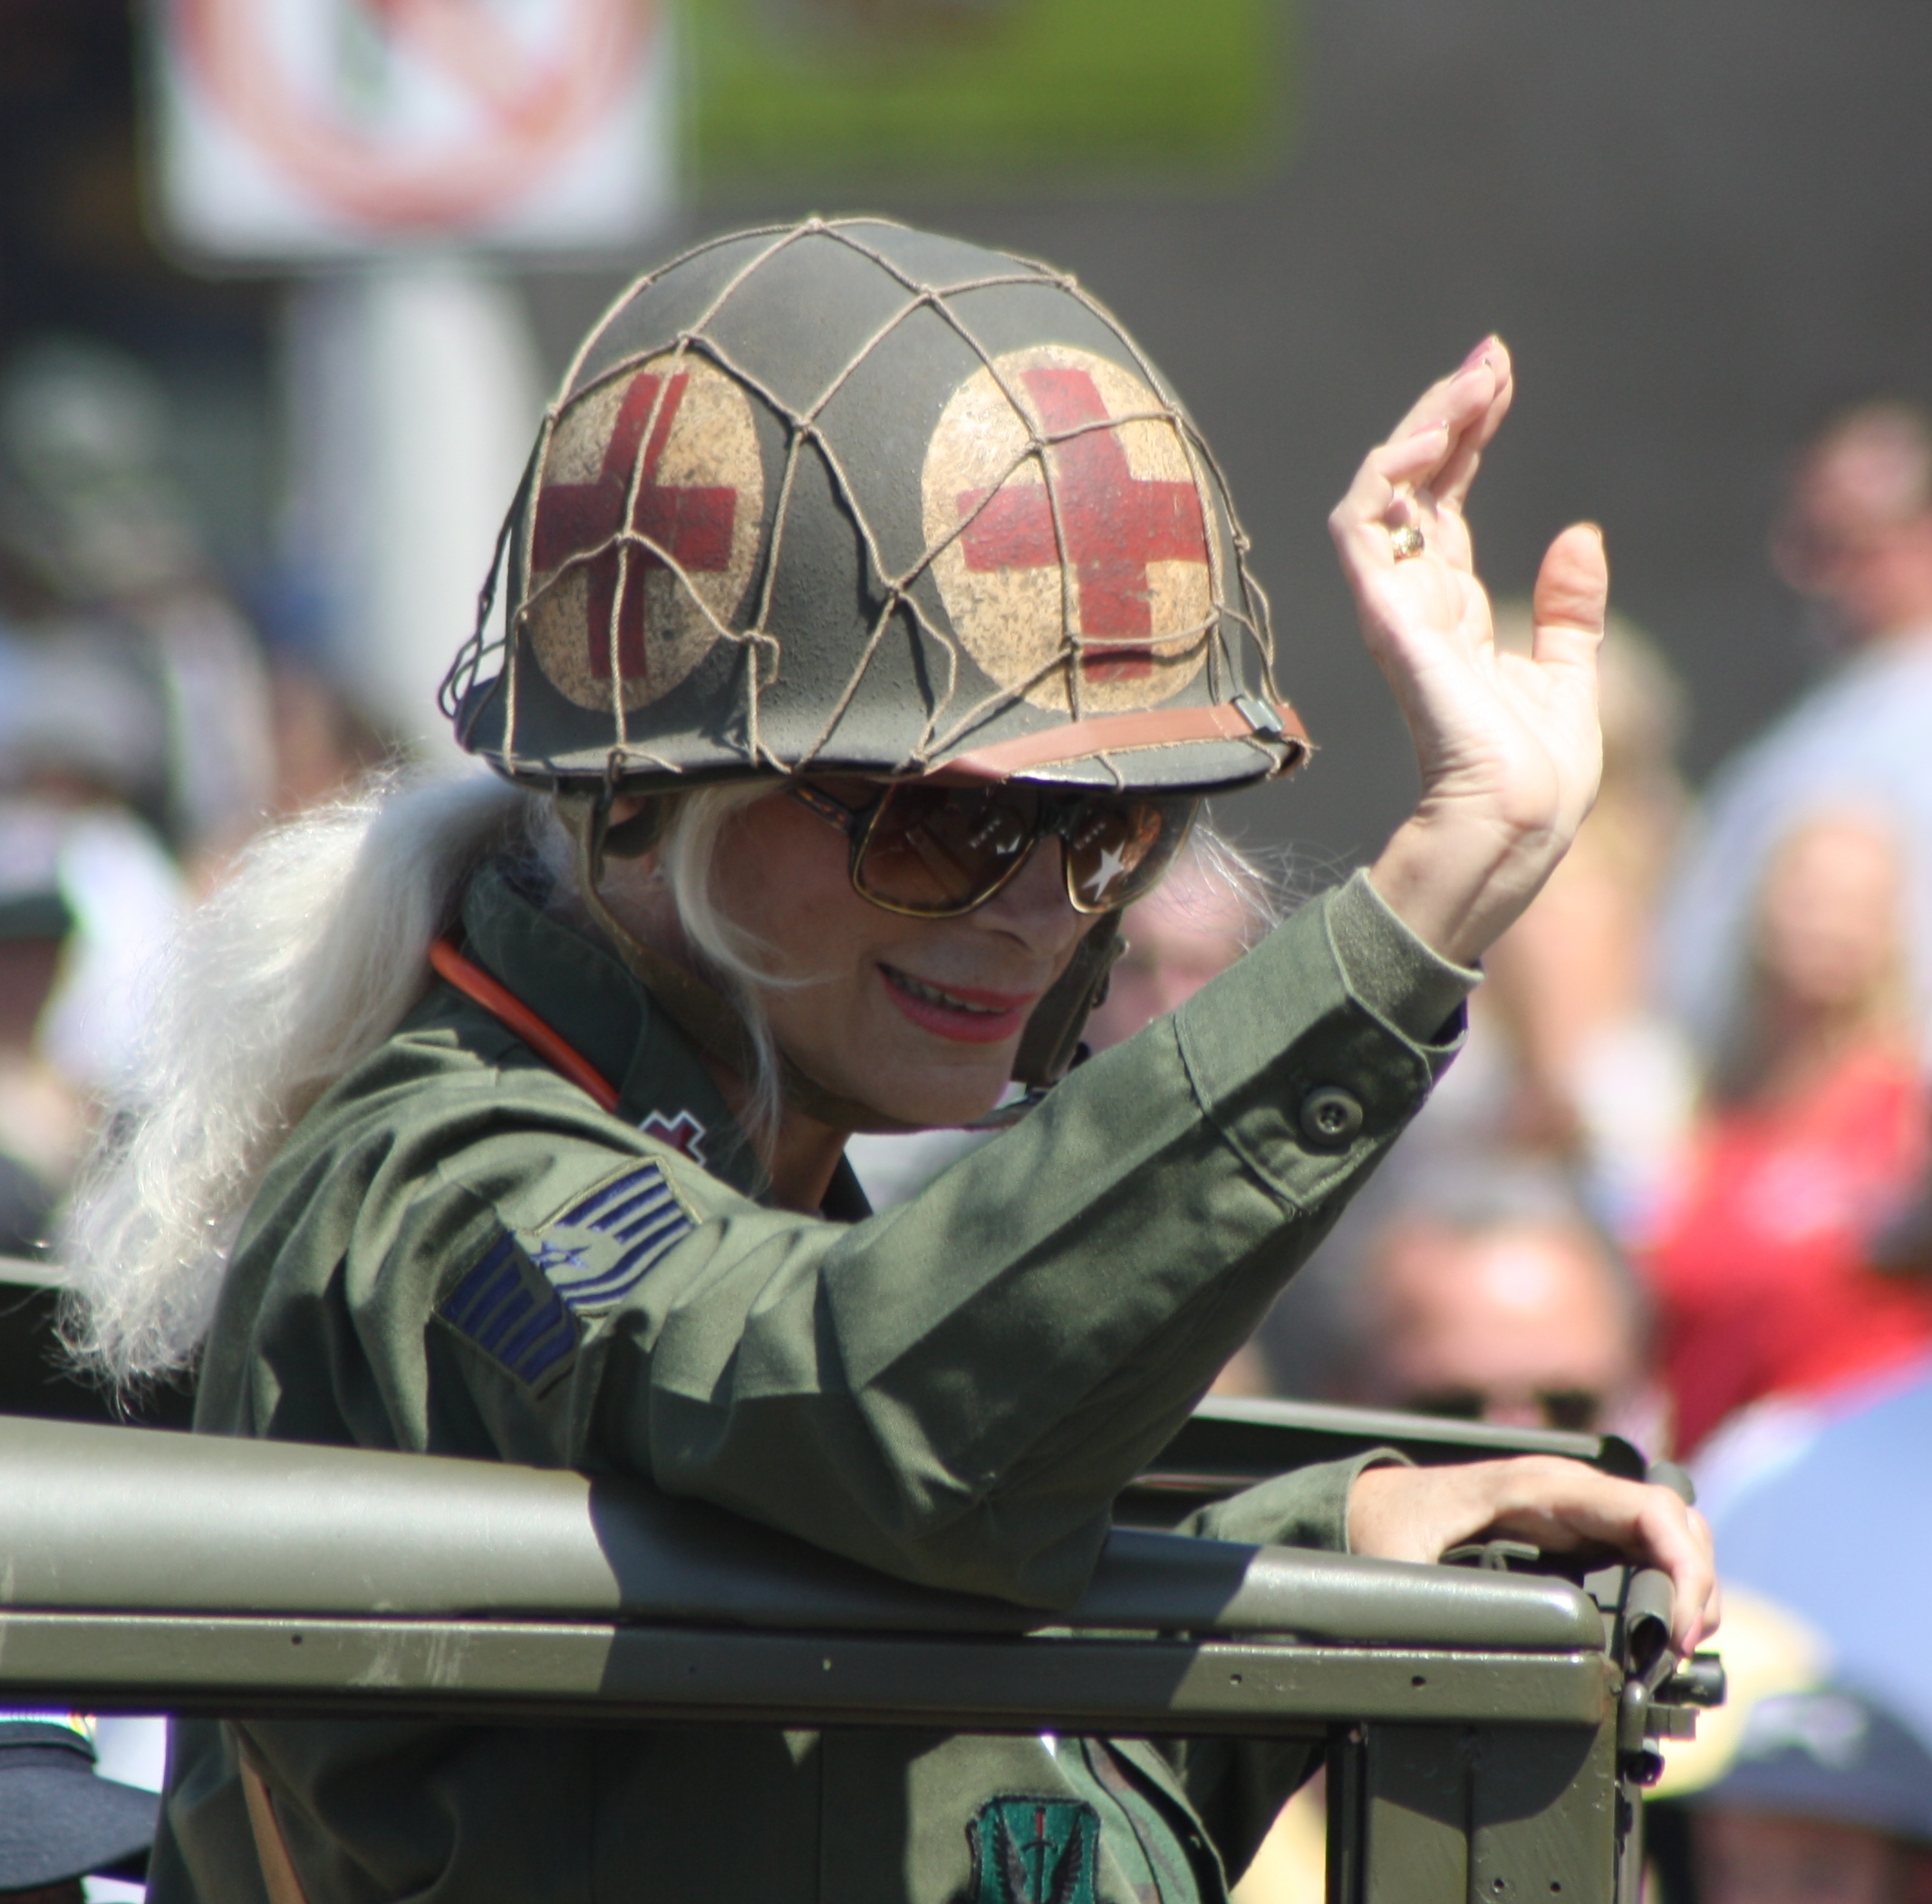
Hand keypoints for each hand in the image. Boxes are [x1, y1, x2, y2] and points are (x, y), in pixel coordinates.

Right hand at [1329, 339, 1608, 966]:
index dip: (1470, 436)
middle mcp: (1416, 602)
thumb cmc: (1542, 773)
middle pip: (1413, 484)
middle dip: (1446, 413)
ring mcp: (1395, 608)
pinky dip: (1388, 473)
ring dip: (1420, 428)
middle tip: (1491, 357)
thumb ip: (1568, 609)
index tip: (1502, 377)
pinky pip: (1361, 528)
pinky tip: (1436, 433)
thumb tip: (1580, 536)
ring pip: (1379, 492)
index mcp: (1454, 612)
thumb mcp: (1569, 672)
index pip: (1445, 502)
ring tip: (1476, 380)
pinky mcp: (1387, 618)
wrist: (1522, 820)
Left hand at [1347, 1456, 1720, 1654]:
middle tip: (1679, 1651)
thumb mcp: (1401, 1568)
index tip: (1675, 1634)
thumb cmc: (1383, 1529)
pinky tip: (1660, 1630)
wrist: (1365, 1508)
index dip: (1682, 1570)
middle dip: (1696, 1584)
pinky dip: (1666, 1584)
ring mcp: (1573, 1508)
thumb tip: (1474, 1652)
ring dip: (1689, 1585)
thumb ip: (1437, 1605)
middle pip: (1673, 1519)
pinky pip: (1641, 1546)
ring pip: (1666, 1531)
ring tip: (1677, 1645)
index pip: (1647, 1510)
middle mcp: (1566, 1491)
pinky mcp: (1572, 1531)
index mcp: (1538, 1488)